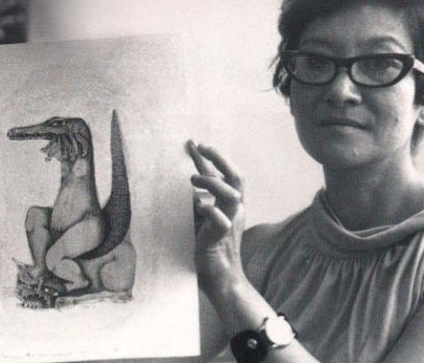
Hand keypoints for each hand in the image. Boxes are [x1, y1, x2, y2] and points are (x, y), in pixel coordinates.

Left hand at [187, 140, 246, 296]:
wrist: (222, 279)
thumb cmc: (209, 250)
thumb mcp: (200, 221)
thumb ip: (197, 206)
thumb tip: (188, 190)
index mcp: (230, 206)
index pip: (223, 176)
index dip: (210, 158)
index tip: (194, 143)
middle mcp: (235, 210)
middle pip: (236, 177)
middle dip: (219, 158)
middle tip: (201, 147)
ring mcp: (231, 222)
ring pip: (231, 193)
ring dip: (211, 181)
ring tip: (192, 178)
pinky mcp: (223, 238)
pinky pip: (220, 220)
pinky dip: (209, 210)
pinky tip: (198, 207)